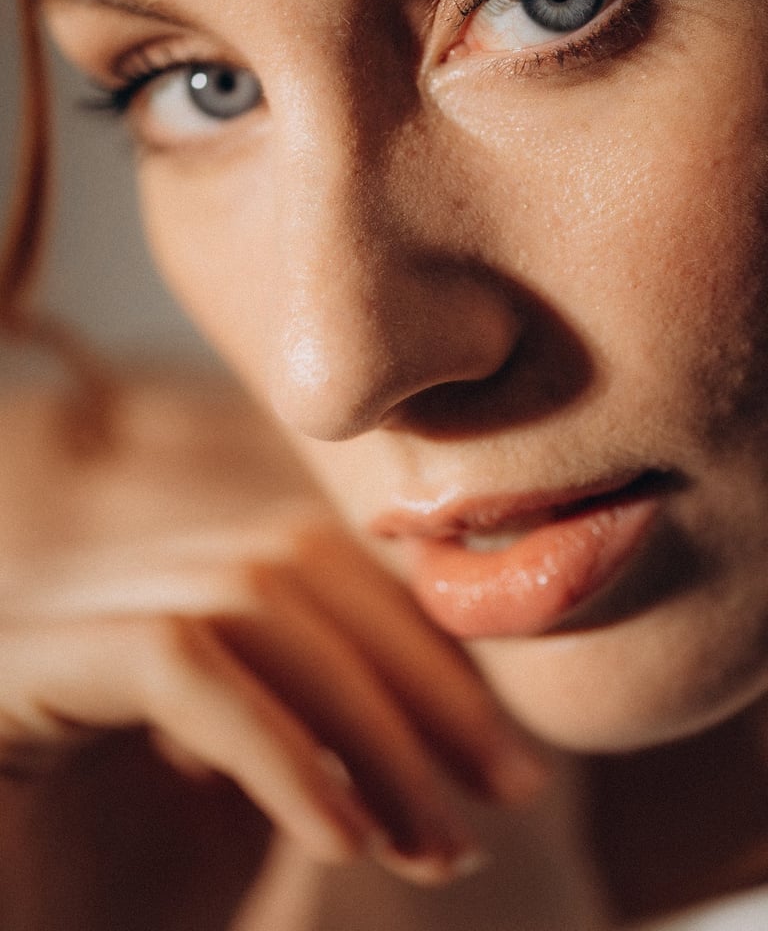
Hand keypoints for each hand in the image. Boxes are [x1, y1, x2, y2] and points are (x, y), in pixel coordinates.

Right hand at [0, 374, 545, 882]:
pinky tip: (342, 840)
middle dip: (419, 676)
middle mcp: (102, 585)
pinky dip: (277, 745)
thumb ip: (322, 730)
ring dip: (369, 721)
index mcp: (159, 599)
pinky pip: (171, 659)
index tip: (505, 758)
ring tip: (433, 845)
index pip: (317, 560)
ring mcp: (48, 616)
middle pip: (293, 560)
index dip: (425, 644)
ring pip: (246, 597)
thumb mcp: (247, 808)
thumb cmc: (111, 908)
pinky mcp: (11, 670)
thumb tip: (461, 704)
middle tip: (506, 791)